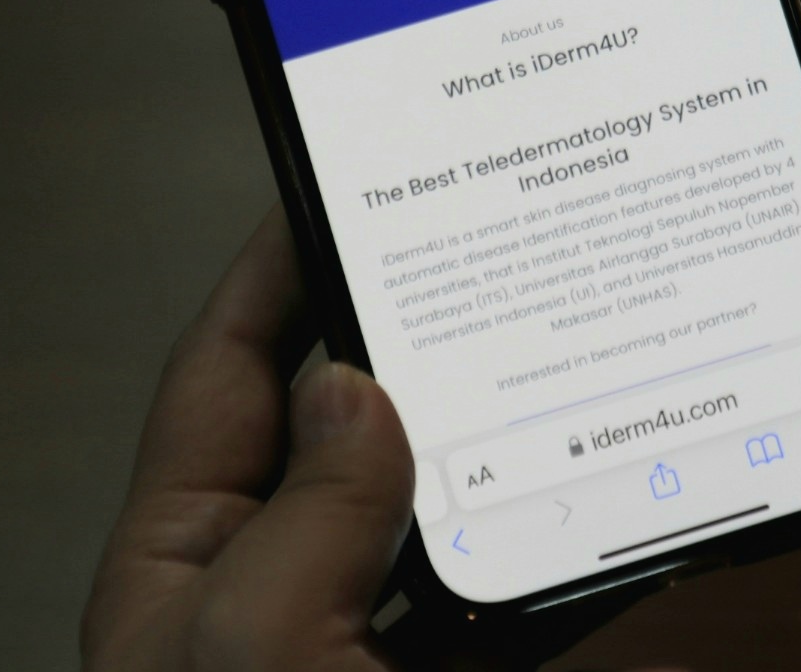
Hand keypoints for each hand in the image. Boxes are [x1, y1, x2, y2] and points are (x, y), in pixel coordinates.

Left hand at [81, 210, 678, 671]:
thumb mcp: (249, 665)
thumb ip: (298, 519)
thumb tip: (358, 387)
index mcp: (184, 562)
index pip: (228, 371)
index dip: (278, 268)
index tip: (345, 178)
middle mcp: (273, 586)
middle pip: (342, 419)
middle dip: (406, 331)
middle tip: (490, 242)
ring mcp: (363, 643)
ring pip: (432, 498)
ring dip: (497, 427)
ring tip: (565, 334)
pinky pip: (508, 594)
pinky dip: (561, 541)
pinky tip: (616, 488)